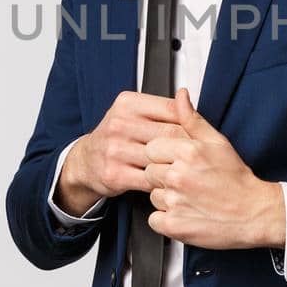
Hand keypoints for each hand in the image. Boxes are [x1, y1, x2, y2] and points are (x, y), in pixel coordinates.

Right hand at [55, 90, 190, 216]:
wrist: (86, 161)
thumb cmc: (117, 136)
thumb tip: (191, 104)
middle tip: (201, 155)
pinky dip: (164, 182)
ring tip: (189, 169)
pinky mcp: (115, 174)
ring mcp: (115, 150)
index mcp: (128, 104)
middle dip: (189, 147)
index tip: (200, 133)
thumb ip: (162, 109)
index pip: (172, 109)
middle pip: (170, 134)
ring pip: (162, 158)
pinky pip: (151, 179)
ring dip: (179, 166)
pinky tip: (170, 181)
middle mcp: (119, 124)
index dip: (191, 123)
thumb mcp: (134, 114)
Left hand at [142, 87, 285, 249]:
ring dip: (166, 198)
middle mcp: (178, 176)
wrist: (254, 213)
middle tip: (187, 182)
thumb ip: (192, 119)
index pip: (151, 148)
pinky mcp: (174, 224)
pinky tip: (185, 213)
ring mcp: (175, 201)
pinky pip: (154, 220)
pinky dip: (166, 220)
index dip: (163, 156)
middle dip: (164, 176)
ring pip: (152, 196)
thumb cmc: (236, 179)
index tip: (177, 163)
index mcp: (187, 152)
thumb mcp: (217, 142)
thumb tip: (180, 96)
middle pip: (149, 172)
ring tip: (189, 198)